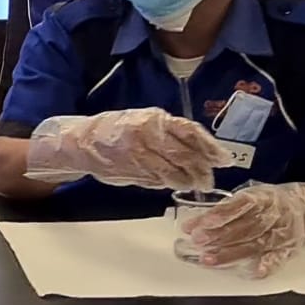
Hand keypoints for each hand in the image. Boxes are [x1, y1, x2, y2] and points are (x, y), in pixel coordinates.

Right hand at [26, 108, 233, 190]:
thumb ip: (169, 133)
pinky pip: (158, 181)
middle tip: (210, 178)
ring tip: (195, 184)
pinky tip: (172, 183)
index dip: (210, 147)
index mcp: (153, 120)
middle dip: (202, 170)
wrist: (81, 143)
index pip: (190, 133)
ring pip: (174, 174)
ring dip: (187, 181)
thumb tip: (199, 148)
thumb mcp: (143, 120)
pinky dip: (168, 184)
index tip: (224, 158)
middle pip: (186, 157)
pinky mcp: (132, 173)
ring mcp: (139, 157)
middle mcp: (148, 137)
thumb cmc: (115, 129)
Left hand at [181, 183, 304, 278]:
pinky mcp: (288, 248)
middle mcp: (273, 215)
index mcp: (262, 198)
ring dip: (230, 253)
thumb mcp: (251, 196)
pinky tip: (253, 272)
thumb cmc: (268, 203)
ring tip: (207, 259)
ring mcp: (281, 233)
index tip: (197, 223)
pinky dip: (266, 265)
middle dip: (218, 235)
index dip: (217, 215)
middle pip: (244, 227)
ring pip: (255, 244)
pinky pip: (277, 257)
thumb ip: (227, 208)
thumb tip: (196, 222)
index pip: (237, 206)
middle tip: (197, 241)